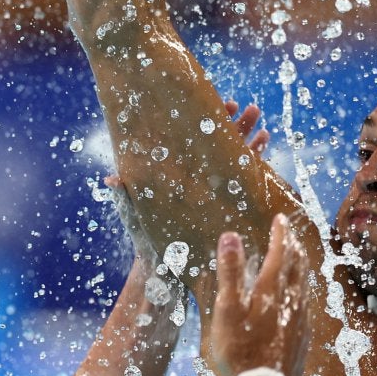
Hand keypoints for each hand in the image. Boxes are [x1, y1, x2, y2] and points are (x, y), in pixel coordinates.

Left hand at [104, 97, 267, 266]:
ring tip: (260, 118)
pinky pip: (244, 177)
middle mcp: (194, 177)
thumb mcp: (134, 217)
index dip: (201, 121)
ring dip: (247, 135)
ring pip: (232, 155)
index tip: (215, 105)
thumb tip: (110, 178)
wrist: (168, 270)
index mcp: (174, 174)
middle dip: (232, 123)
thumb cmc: (146, 241)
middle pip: (214, 142)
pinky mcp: (227, 203)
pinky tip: (266, 141)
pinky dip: (255, 158)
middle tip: (248, 107)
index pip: (188, 141)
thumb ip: (125, 197)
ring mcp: (212, 188)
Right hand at [209, 214, 309, 375]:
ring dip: (299, 266)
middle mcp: (292, 299)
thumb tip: (231, 236)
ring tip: (294, 259)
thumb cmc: (240, 348)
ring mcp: (300, 317)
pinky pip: (304, 302)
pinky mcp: (302, 334)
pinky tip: (295, 297)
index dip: (281, 233)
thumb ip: (231, 271)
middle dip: (293, 246)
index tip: (280, 219)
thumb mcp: (228, 308)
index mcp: (273, 289)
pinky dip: (299, 289)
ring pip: (304, 283)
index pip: (282, 251)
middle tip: (288, 235)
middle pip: (298, 265)